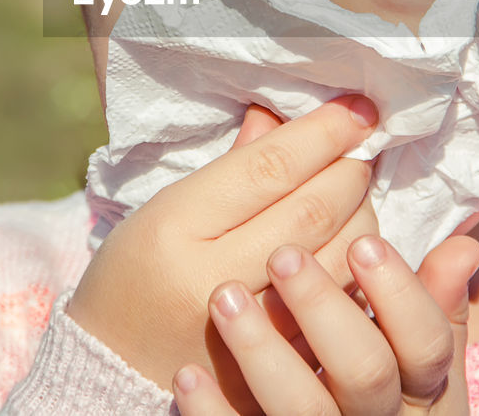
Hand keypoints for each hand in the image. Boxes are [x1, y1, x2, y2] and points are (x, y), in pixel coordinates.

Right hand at [65, 96, 380, 388]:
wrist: (112, 362)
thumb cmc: (138, 269)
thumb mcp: (169, 205)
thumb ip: (236, 163)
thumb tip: (288, 114)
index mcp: (177, 226)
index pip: (269, 168)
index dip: (323, 133)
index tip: (359, 108)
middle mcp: (211, 279)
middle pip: (310, 212)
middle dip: (350, 170)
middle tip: (366, 144)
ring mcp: (245, 334)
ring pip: (335, 263)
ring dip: (363, 217)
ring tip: (359, 193)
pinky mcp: (273, 370)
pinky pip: (336, 312)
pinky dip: (355, 271)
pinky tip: (355, 245)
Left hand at [171, 229, 478, 414]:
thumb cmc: (383, 401)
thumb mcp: (418, 365)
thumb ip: (433, 306)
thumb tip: (463, 244)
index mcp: (419, 390)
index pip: (426, 344)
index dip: (399, 295)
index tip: (362, 242)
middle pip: (364, 373)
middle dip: (324, 311)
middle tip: (282, 255)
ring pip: (303, 410)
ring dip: (263, 352)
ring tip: (223, 297)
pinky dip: (216, 411)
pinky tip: (188, 373)